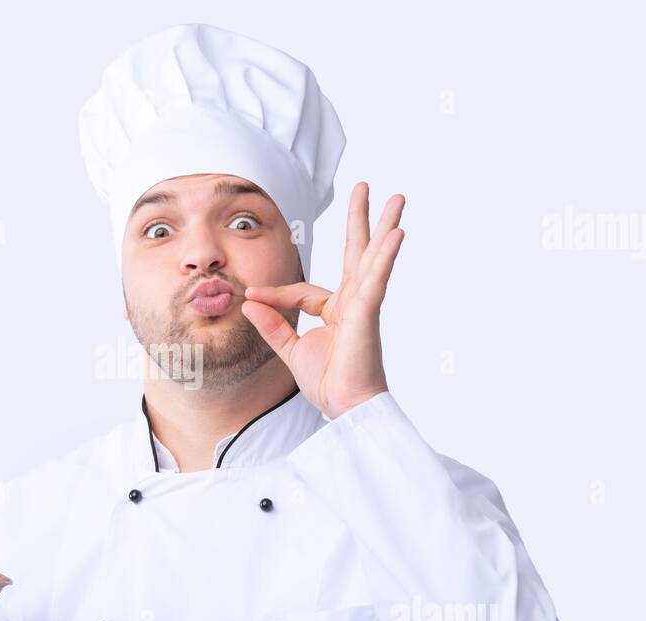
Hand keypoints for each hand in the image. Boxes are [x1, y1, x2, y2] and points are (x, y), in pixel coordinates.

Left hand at [241, 182, 404, 418]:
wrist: (344, 407)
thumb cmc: (328, 382)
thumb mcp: (290, 350)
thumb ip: (271, 324)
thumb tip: (248, 301)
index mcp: (336, 310)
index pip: (303, 290)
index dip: (275, 294)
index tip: (251, 297)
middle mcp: (353, 302)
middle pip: (357, 252)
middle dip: (362, 219)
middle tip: (367, 187)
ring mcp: (364, 305)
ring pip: (374, 257)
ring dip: (385, 226)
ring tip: (397, 198)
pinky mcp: (369, 313)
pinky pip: (376, 280)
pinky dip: (385, 256)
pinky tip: (396, 234)